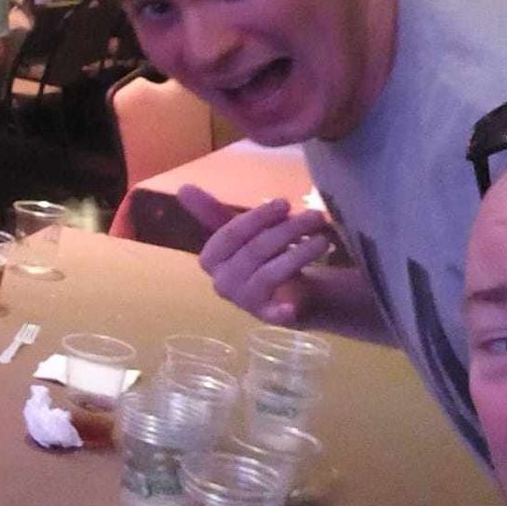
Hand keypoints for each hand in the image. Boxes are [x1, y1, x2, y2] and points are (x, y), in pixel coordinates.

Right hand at [180, 186, 332, 325]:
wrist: (287, 293)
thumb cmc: (260, 256)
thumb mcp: (241, 232)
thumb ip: (213, 213)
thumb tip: (182, 187)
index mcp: (210, 260)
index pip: (231, 234)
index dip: (258, 217)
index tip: (285, 203)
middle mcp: (221, 283)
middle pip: (255, 250)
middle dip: (287, 230)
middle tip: (315, 216)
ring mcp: (244, 302)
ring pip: (270, 273)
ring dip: (300, 255)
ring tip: (324, 240)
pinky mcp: (268, 317)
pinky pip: (273, 314)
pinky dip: (281, 311)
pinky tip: (291, 307)